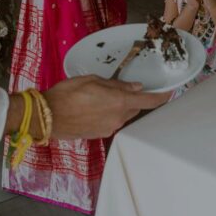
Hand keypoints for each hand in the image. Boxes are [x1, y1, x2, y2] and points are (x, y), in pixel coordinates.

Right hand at [43, 75, 169, 139]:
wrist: (47, 116)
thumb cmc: (67, 94)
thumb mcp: (92, 80)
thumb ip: (116, 85)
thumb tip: (135, 88)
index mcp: (119, 102)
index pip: (148, 101)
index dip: (161, 97)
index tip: (169, 93)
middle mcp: (117, 118)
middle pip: (135, 109)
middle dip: (133, 100)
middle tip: (121, 90)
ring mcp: (108, 128)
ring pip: (122, 116)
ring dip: (118, 107)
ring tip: (101, 98)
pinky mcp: (99, 134)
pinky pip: (111, 122)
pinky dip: (108, 115)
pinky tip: (93, 108)